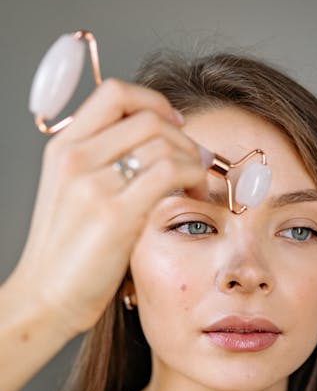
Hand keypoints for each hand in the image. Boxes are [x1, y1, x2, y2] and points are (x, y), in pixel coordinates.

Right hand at [13, 78, 207, 335]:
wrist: (45, 297)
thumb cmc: (67, 253)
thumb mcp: (72, 193)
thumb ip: (103, 163)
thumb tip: (157, 143)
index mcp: (64, 147)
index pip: (115, 93)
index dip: (154, 102)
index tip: (175, 124)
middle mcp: (75, 157)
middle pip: (148, 117)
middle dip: (183, 136)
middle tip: (197, 161)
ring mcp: (93, 183)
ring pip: (164, 143)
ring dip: (193, 160)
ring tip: (197, 185)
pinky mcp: (115, 213)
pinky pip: (171, 172)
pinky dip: (194, 178)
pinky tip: (194, 197)